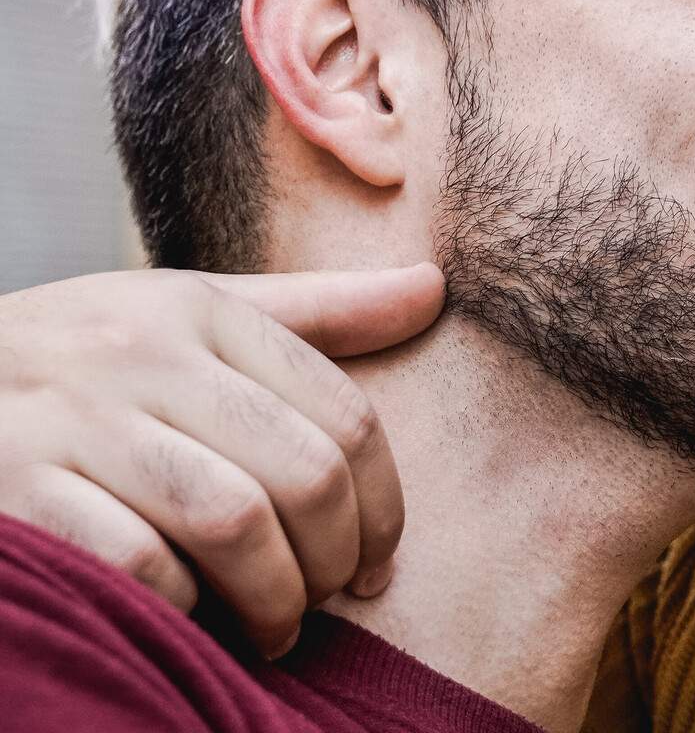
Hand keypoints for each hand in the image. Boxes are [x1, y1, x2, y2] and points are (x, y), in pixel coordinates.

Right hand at [0, 265, 441, 656]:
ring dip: (273, 597)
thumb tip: (433, 287)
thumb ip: (313, 313)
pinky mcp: (15, 491)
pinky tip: (189, 617)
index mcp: (201, 312)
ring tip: (275, 626)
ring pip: (234, 522)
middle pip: (304, 473)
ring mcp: (72, 422)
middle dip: (335, 558)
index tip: (378, 562)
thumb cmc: (80, 359)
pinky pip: (140, 566)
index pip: (346, 417)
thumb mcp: (189, 314)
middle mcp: (141, 356)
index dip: (384, 506)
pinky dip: (182, 606)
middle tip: (328, 598)